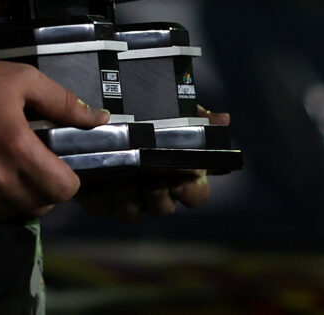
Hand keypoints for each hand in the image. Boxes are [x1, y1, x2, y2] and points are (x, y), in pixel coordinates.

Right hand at [0, 61, 102, 219]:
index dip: (67, 178)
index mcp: (19, 150)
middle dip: (45, 188)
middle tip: (33, 167)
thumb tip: (100, 119)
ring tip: (8, 171)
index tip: (57, 165)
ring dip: (19, 197)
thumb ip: (63, 102)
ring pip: (15, 212)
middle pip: (42, 205)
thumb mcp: (23, 81)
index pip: (63, 189)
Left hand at [76, 111, 228, 221]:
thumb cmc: (145, 117)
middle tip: (151, 168)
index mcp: (179, 178)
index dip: (191, 187)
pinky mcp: (101, 200)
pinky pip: (103, 207)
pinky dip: (103, 193)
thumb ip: (197, 118)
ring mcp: (128, 200)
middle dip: (157, 189)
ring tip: (125, 170)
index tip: (186, 168)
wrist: (101, 118)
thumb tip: (222, 119)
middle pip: (164, 208)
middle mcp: (156, 194)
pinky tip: (103, 175)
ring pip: (133, 213)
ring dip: (130, 193)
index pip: (195, 196)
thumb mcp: (172, 112)